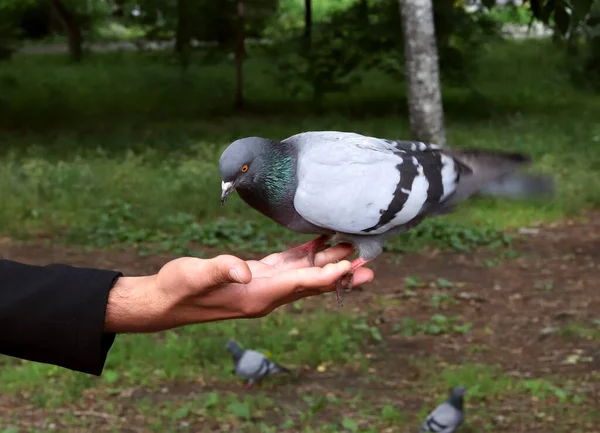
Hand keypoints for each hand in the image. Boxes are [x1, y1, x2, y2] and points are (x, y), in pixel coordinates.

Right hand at [104, 244, 373, 332]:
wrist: (166, 300)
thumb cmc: (179, 287)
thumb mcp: (195, 275)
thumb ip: (220, 270)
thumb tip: (244, 269)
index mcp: (258, 295)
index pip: (301, 286)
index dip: (328, 275)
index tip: (352, 264)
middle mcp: (267, 295)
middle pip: (313, 284)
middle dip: (340, 273)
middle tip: (369, 262)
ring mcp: (264, 286)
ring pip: (305, 275)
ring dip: (328, 263)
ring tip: (354, 249)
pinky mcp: (257, 276)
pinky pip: (289, 266)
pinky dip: (306, 255)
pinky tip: (319, 243)